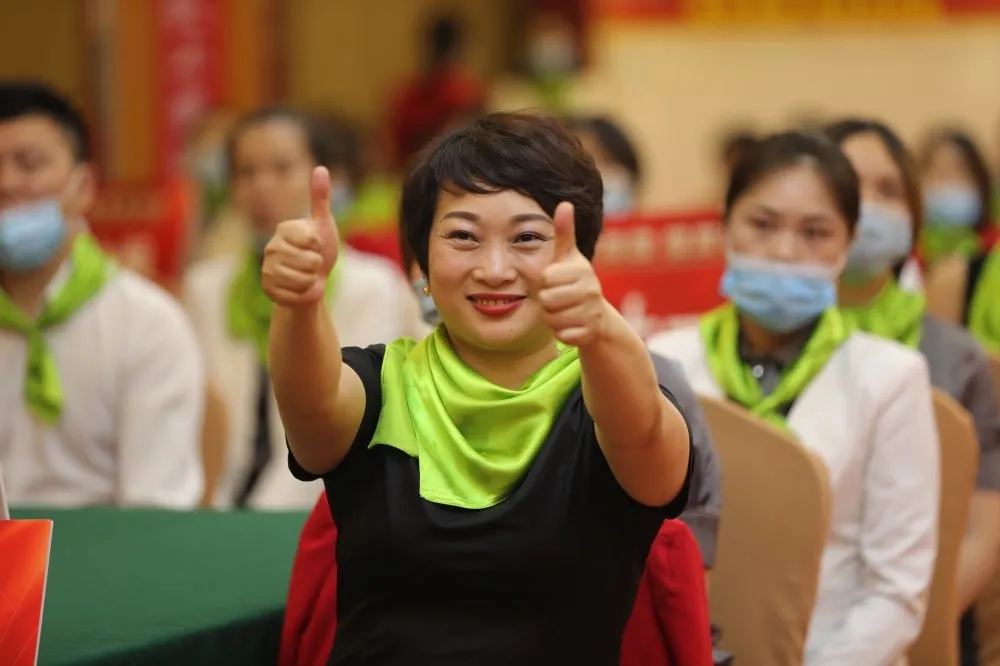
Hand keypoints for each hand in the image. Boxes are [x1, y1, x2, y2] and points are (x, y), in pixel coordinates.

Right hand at [262, 166, 339, 306]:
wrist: (313, 279)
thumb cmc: (319, 249)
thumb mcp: (323, 223)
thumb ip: (320, 198)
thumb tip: (321, 168)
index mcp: (284, 229)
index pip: (311, 240)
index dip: (320, 246)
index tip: (315, 245)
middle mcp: (271, 247)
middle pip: (309, 262)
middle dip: (318, 265)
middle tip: (312, 263)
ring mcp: (267, 269)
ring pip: (302, 280)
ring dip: (312, 281)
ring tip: (307, 276)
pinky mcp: (268, 289)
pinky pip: (296, 296)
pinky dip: (306, 295)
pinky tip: (301, 289)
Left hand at [539, 202, 608, 346]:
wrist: (597, 317)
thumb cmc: (575, 282)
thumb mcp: (569, 257)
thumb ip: (565, 232)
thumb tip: (565, 203)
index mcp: (582, 269)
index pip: (546, 277)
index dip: (546, 282)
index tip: (558, 281)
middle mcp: (591, 290)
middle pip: (547, 299)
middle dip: (547, 302)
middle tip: (559, 299)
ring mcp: (592, 312)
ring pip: (553, 318)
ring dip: (553, 318)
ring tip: (565, 311)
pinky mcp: (589, 333)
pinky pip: (562, 335)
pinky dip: (562, 333)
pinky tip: (571, 325)